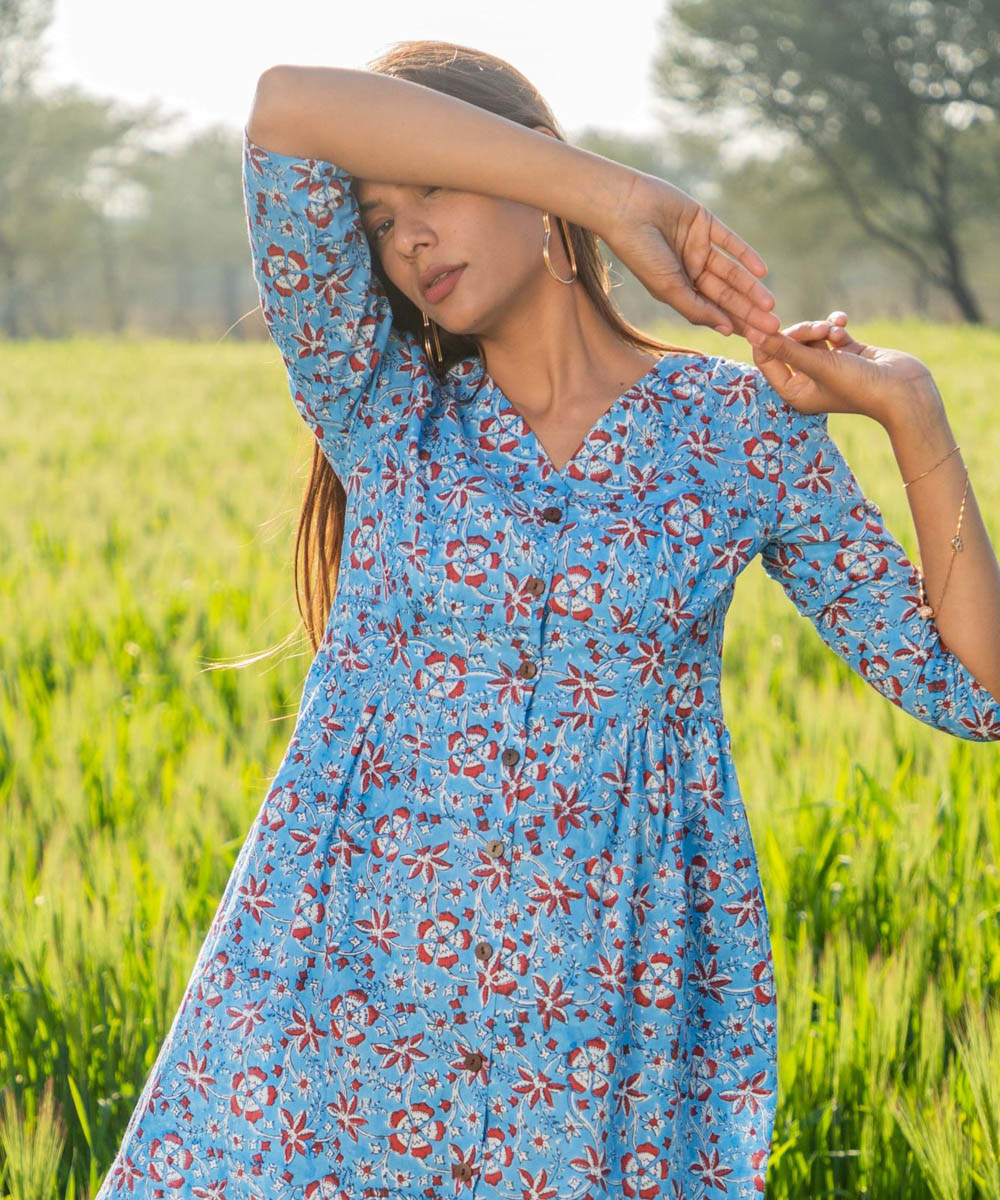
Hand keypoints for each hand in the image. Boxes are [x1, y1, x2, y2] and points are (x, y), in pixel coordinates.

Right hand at [601, 171, 781, 338]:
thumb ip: (695, 309)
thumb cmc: (640, 253)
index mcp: (677, 289)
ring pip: (731, 271)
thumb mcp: (668, 288)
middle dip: (748, 311)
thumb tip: (725, 329)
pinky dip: (746, 255)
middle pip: (725, 294)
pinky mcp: (704, 222)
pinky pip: (730, 241)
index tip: (756, 341)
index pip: (711, 310)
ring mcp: (698, 245)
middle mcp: (689, 269)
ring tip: (769, 305)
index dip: (734, 325)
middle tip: (772, 327)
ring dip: (751, 288)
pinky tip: (761, 271)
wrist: (625, 209)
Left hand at [745, 310, 939, 426]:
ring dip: (821, 327)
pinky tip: (844, 324)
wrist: (904, 390)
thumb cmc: (858, 385)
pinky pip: (832, 332)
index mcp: (794, 392)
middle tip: (819, 330)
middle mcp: (808, 380)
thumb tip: (754, 334)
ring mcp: (828, 366)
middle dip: (802, 332)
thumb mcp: (818, 365)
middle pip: (788, 344)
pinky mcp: (847, 353)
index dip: (766, 340)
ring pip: (811, 335)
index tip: (769, 322)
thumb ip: (785, 349)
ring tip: (835, 331)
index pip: (766, 361)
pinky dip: (836, 326)